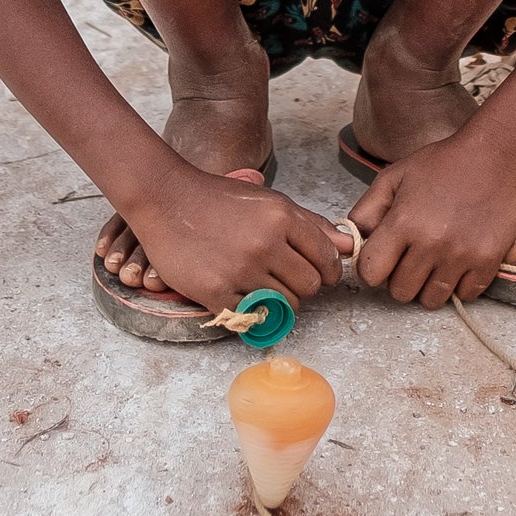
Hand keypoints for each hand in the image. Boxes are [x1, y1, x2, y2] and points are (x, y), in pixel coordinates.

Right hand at [116, 165, 348, 310]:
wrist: (165, 199)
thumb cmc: (219, 199)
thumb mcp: (269, 201)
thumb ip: (311, 224)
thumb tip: (350, 245)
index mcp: (281, 217)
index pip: (327, 260)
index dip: (327, 271)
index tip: (317, 273)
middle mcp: (264, 244)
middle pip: (310, 287)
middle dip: (302, 286)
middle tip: (283, 277)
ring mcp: (240, 270)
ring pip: (285, 305)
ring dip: (278, 300)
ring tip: (259, 283)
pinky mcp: (215, 292)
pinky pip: (252, 316)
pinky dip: (250, 309)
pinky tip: (238, 291)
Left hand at [345, 131, 515, 308]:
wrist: (494, 156)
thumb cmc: (442, 164)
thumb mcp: (394, 176)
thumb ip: (366, 210)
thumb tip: (352, 241)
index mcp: (403, 223)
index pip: (371, 273)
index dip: (372, 268)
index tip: (382, 259)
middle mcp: (430, 244)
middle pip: (400, 292)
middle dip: (399, 278)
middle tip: (410, 259)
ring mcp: (461, 256)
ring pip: (431, 300)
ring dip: (428, 285)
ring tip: (434, 262)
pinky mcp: (488, 262)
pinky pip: (465, 295)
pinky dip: (459, 284)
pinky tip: (458, 262)